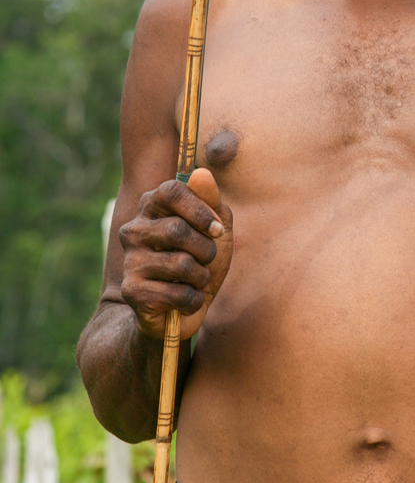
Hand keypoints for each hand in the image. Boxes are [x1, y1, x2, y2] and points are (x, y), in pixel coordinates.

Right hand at [119, 169, 232, 339]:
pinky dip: (192, 300)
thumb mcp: (216, 227)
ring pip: (180, 264)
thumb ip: (212, 200)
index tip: (217, 229)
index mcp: (151, 206)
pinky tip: (184, 300)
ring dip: (201, 276)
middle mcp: (133, 230)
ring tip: (194, 280)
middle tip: (206, 259)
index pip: (171, 191)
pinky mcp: (132, 292)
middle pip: (177, 230)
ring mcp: (130, 261)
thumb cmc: (200, 259)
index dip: (200, 209)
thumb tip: (201, 173)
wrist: (183, 308)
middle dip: (206, 249)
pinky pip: (177, 293)